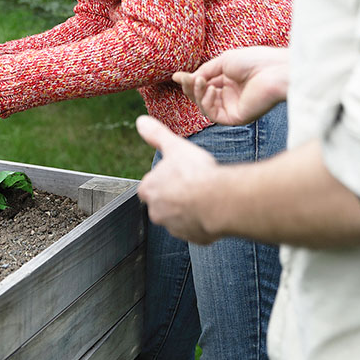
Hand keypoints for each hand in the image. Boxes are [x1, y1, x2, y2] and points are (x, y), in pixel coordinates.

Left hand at [135, 116, 221, 243]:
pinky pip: (198, 230)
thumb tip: (141, 121)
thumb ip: (156, 134)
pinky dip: (204, 222)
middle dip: (177, 196)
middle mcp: (157, 212)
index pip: (149, 186)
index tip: (177, 174)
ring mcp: (176, 228)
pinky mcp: (195, 238)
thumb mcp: (175, 146)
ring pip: (180, 218)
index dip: (164, 179)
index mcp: (149, 190)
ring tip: (206, 196)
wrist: (219, 200)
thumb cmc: (196, 173)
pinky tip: (213, 209)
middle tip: (194, 184)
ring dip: (190, 209)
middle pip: (164, 203)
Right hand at [172, 46, 288, 125]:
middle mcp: (230, 96)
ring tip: (199, 81)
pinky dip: (205, 102)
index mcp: (229, 82)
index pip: (204, 85)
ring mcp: (233, 107)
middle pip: (201, 97)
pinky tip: (209, 89)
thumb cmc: (255, 61)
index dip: (190, 81)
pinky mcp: (236, 117)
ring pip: (204, 106)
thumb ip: (204, 71)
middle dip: (190, 87)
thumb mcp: (223, 62)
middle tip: (184, 79)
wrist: (274, 70)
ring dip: (196, 93)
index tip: (177, 76)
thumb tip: (184, 78)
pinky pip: (213, 114)